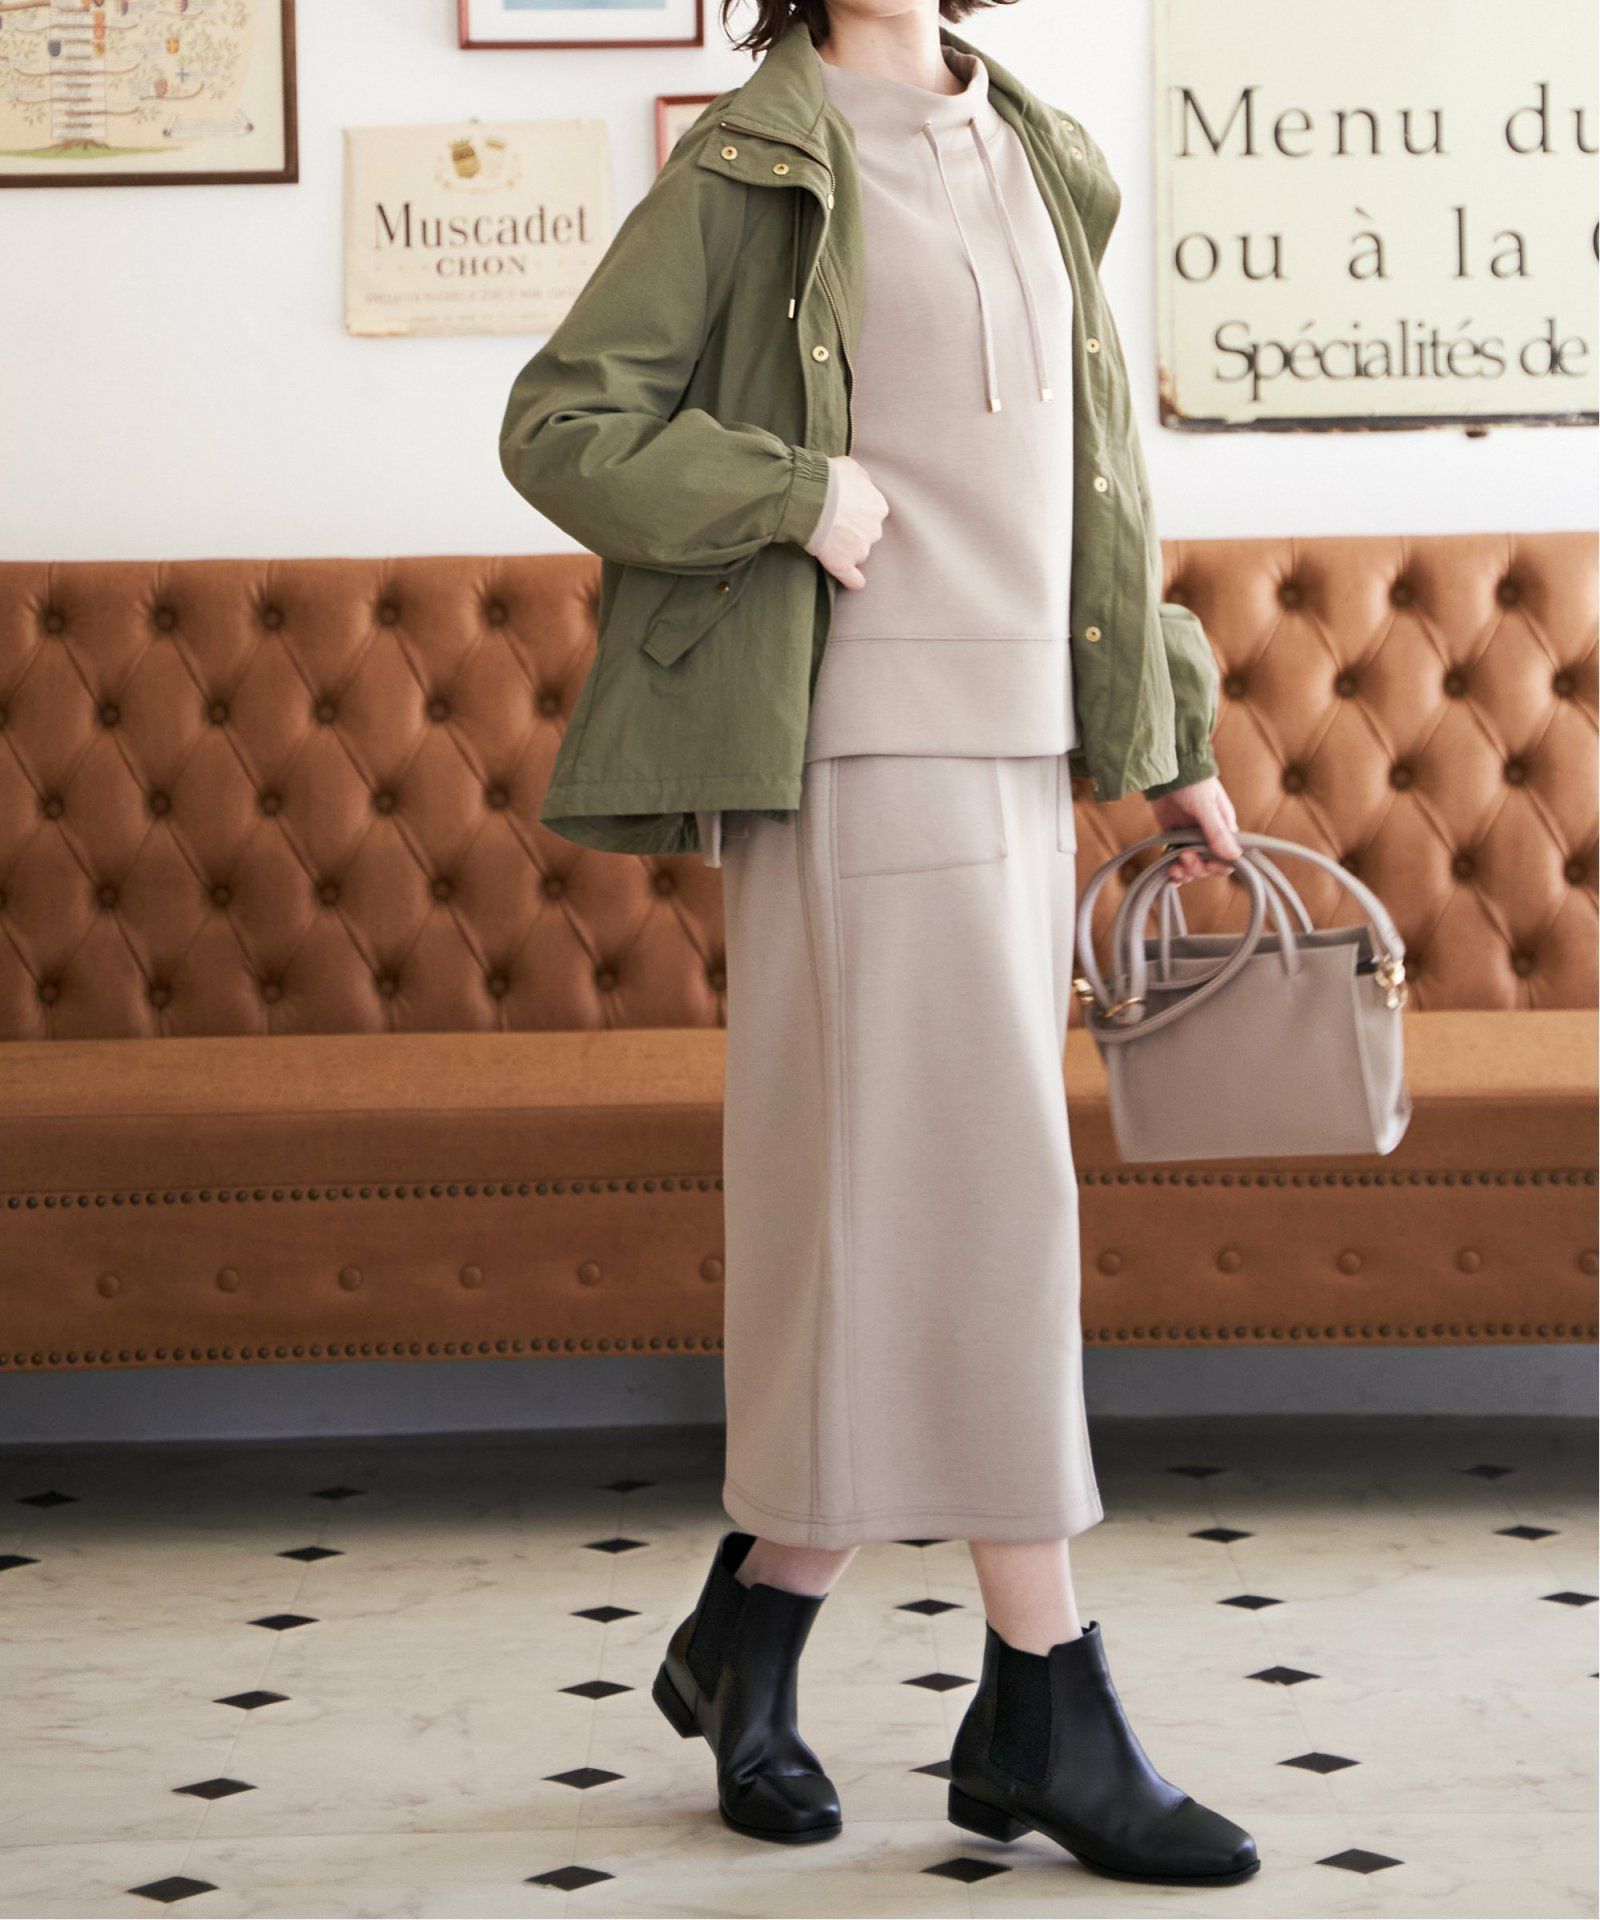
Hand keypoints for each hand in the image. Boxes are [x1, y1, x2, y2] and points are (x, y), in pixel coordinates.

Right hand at [812, 455, 887, 589]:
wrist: (809, 496)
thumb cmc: (828, 478)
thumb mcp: (850, 467)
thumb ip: (862, 478)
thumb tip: (865, 484)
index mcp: (879, 507)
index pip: (872, 515)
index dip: (857, 513)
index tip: (843, 510)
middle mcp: (875, 530)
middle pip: (867, 536)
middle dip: (854, 532)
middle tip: (833, 524)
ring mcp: (860, 550)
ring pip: (858, 555)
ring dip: (847, 550)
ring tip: (828, 541)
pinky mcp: (843, 564)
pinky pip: (854, 580)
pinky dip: (853, 581)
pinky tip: (853, 582)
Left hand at [1148, 776, 1241, 883]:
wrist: (1167, 770)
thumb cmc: (1192, 782)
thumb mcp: (1206, 806)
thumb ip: (1217, 832)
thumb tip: (1235, 856)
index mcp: (1224, 828)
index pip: (1227, 858)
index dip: (1217, 866)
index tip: (1206, 862)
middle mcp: (1209, 837)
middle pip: (1208, 866)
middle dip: (1196, 867)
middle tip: (1183, 855)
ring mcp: (1190, 839)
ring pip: (1191, 866)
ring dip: (1184, 871)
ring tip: (1173, 867)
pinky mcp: (1173, 838)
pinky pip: (1175, 860)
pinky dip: (1173, 871)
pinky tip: (1170, 876)